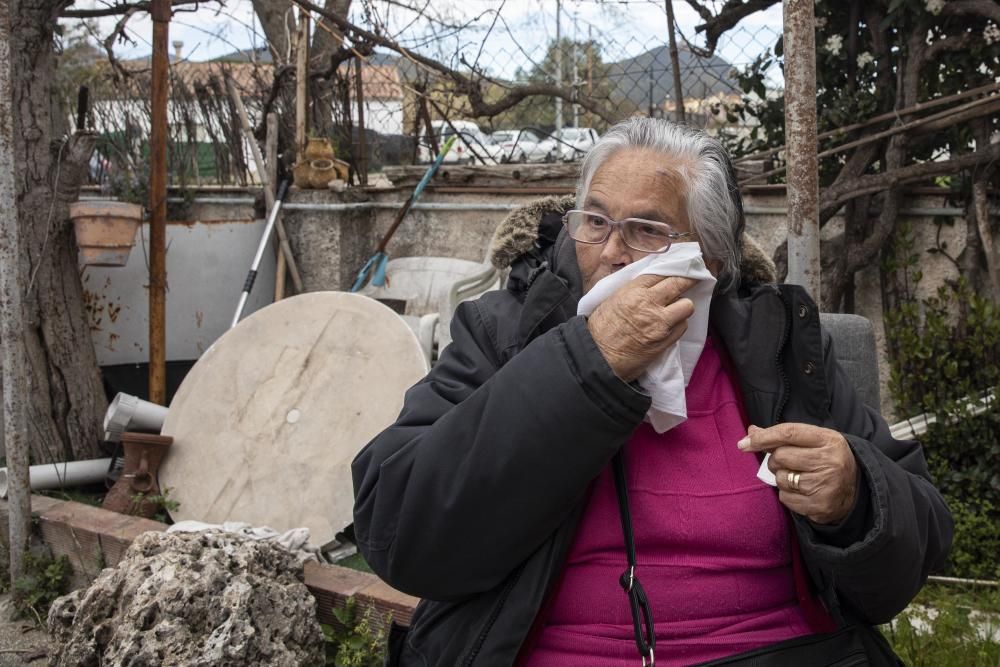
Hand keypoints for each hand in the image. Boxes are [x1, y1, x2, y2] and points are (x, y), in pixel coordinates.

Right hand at [586, 275, 695, 382]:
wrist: (599, 357)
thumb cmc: (601, 328)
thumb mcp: (614, 299)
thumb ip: (635, 289)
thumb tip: (654, 282)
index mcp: (634, 291)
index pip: (662, 273)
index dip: (674, 269)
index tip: (682, 268)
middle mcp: (649, 304)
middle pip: (679, 284)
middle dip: (690, 279)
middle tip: (694, 278)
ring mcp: (660, 323)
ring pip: (687, 306)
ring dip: (683, 306)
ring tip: (675, 309)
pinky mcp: (666, 340)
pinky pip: (683, 326)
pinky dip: (678, 324)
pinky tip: (669, 325)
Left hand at [738, 423, 858, 524]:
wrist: (855, 488)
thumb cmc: (826, 459)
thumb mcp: (812, 440)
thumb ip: (782, 435)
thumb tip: (751, 432)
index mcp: (828, 440)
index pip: (789, 433)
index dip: (763, 438)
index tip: (744, 444)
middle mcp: (829, 461)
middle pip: (780, 457)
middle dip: (776, 460)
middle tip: (789, 463)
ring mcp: (826, 485)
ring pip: (780, 479)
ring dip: (782, 478)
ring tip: (799, 477)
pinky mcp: (820, 506)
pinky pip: (785, 498)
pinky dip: (787, 495)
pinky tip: (803, 492)